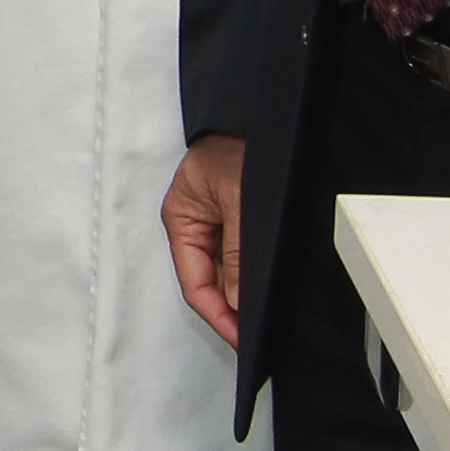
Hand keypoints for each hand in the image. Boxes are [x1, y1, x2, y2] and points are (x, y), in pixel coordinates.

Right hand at [165, 133, 245, 347]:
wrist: (263, 115)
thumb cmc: (239, 143)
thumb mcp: (239, 200)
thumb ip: (236, 252)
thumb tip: (236, 300)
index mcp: (182, 219)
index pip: (194, 283)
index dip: (218, 314)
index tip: (242, 336)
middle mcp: (196, 225)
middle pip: (209, 282)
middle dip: (231, 309)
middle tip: (257, 333)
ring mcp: (217, 223)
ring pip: (227, 273)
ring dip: (243, 293)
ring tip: (264, 315)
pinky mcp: (238, 220)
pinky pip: (241, 258)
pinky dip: (252, 275)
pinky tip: (267, 287)